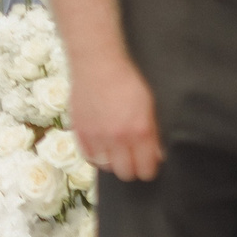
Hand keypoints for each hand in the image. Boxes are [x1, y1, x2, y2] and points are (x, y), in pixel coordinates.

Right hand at [70, 51, 163, 181]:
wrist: (98, 63)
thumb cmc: (126, 80)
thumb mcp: (149, 105)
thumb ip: (153, 133)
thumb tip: (157, 156)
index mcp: (140, 131)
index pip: (146, 170)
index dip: (149, 169)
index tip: (148, 163)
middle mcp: (118, 137)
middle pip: (126, 173)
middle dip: (132, 168)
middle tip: (132, 158)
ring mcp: (97, 136)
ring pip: (107, 168)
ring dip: (113, 162)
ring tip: (115, 151)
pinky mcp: (80, 131)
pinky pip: (89, 157)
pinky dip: (96, 156)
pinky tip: (101, 147)